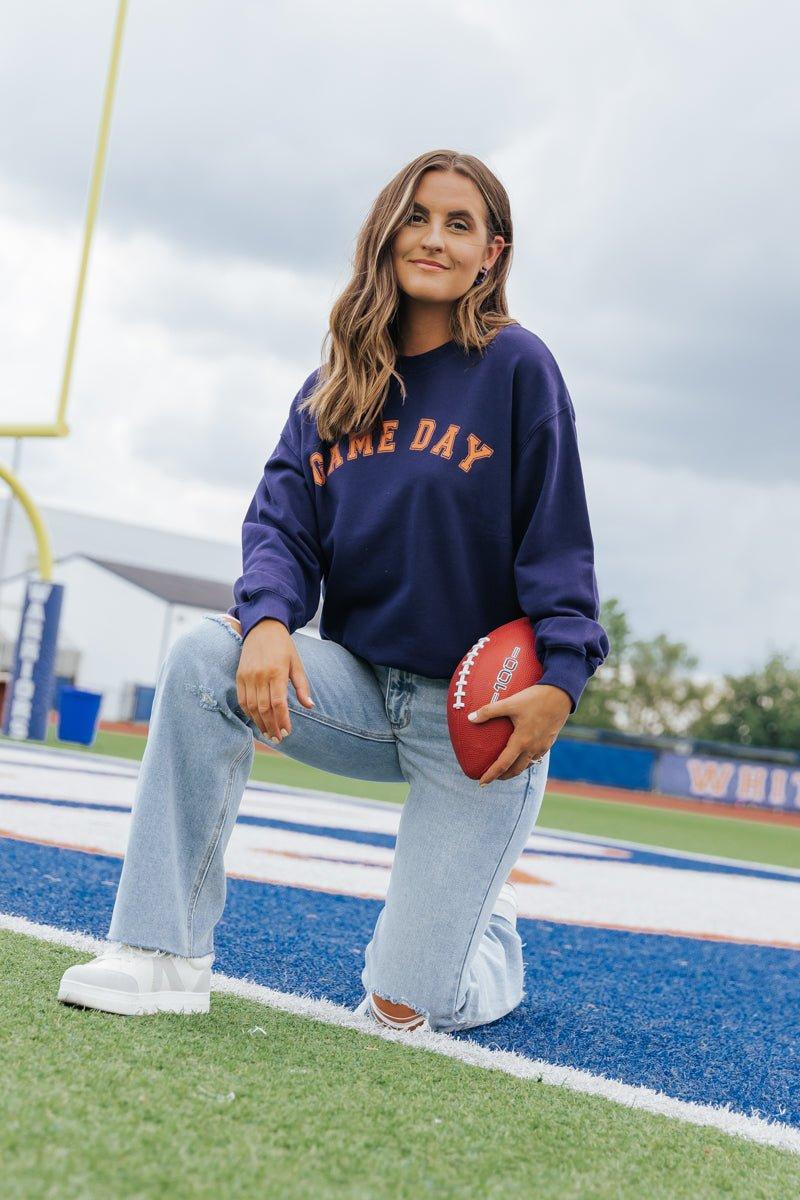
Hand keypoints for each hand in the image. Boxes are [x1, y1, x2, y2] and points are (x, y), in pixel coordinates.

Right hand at [236, 619, 314, 741]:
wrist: (262, 627)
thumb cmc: (284, 646)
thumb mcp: (297, 664)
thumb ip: (302, 686)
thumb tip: (309, 706)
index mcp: (277, 672)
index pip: (279, 703)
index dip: (282, 720)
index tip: (287, 732)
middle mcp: (260, 675)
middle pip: (264, 708)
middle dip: (271, 726)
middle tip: (278, 739)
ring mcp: (247, 676)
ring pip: (251, 707)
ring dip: (259, 723)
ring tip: (268, 734)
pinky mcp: (239, 676)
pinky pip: (242, 699)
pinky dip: (248, 713)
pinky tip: (256, 720)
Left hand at [467, 684, 571, 786]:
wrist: (561, 694)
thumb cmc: (534, 698)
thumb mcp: (510, 703)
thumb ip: (489, 711)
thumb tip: (470, 718)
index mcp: (521, 741)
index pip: (503, 764)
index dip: (491, 775)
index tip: (481, 783)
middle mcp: (533, 747)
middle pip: (516, 769)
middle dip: (503, 776)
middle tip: (493, 777)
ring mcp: (543, 746)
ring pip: (527, 765)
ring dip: (516, 769)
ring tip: (506, 768)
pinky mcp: (550, 741)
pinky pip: (537, 757)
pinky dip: (527, 761)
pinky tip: (523, 755)